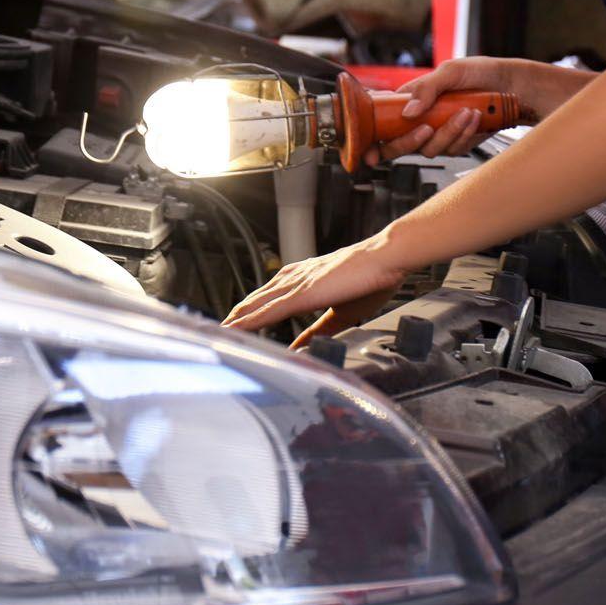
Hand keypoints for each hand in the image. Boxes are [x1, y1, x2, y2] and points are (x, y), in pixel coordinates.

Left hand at [221, 236, 406, 348]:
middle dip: (237, 315)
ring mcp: (297, 285)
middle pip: (257, 299)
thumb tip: (306, 345)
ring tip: (219, 331)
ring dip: (237, 318)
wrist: (386, 259)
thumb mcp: (342, 312)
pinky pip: (270, 309)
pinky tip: (237, 327)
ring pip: (257, 304)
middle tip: (218, 329)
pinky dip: (251, 320)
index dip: (251, 311)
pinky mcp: (303, 293)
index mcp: (305, 279)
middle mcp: (295, 278)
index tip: (237, 322)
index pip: (270, 298)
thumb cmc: (372, 279)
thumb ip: (320, 329)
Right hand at [367, 57, 563, 164]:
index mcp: (410, 100)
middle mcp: (421, 120)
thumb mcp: (450, 71)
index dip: (372, 141)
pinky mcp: (458, 143)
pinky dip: (465, 134)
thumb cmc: (480, 72)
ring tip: (467, 111)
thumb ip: (426, 89)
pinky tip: (475, 118)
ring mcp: (439, 134)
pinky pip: (454, 149)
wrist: (511, 86)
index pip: (382, 123)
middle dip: (412, 141)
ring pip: (431, 149)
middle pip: (401, 145)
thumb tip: (408, 112)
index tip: (370, 152)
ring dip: (450, 131)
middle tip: (426, 127)